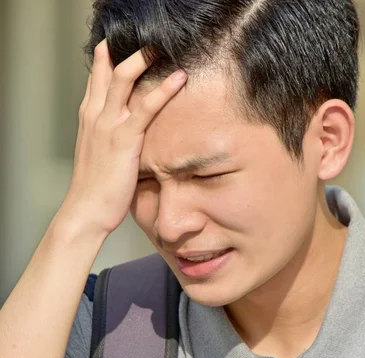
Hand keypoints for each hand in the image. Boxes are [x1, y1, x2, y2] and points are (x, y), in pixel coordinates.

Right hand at [60, 40, 186, 236]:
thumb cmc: (96, 189)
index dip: (110, 59)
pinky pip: (146, 108)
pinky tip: (179, 78)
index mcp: (89, 118)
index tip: (124, 46)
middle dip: (126, 51)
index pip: (97, 78)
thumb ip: (111, 139)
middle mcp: (95, 115)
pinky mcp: (123, 139)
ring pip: (124, 79)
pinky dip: (164, 90)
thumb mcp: (100, 156)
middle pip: (108, 70)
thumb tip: (129, 136)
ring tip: (162, 48)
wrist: (86, 210)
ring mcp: (108, 125)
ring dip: (143, 59)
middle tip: (148, 42)